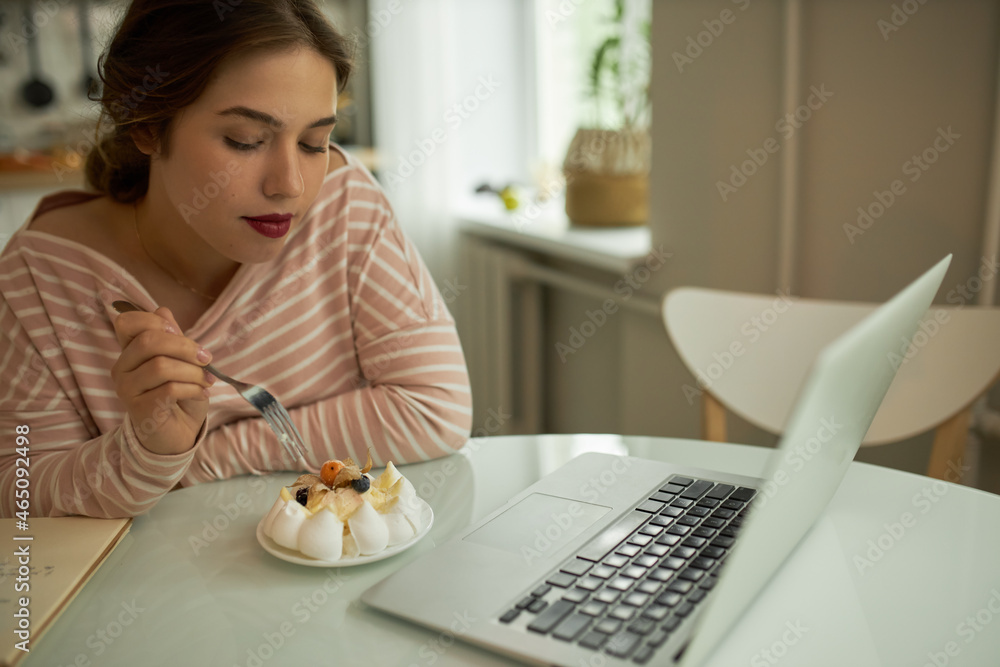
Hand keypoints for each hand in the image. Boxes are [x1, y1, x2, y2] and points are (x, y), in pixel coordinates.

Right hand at [111, 306, 214, 454]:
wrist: (179, 433)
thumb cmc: (180, 394)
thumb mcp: (181, 361)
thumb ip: (172, 338)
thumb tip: (164, 311)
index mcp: (130, 351)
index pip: (126, 322)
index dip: (154, 321)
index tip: (178, 333)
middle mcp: (122, 368)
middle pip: (148, 341)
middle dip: (185, 347)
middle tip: (206, 359)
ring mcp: (126, 389)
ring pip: (160, 366)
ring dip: (193, 372)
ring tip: (207, 381)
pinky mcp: (138, 409)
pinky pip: (169, 389)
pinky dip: (193, 389)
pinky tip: (201, 394)